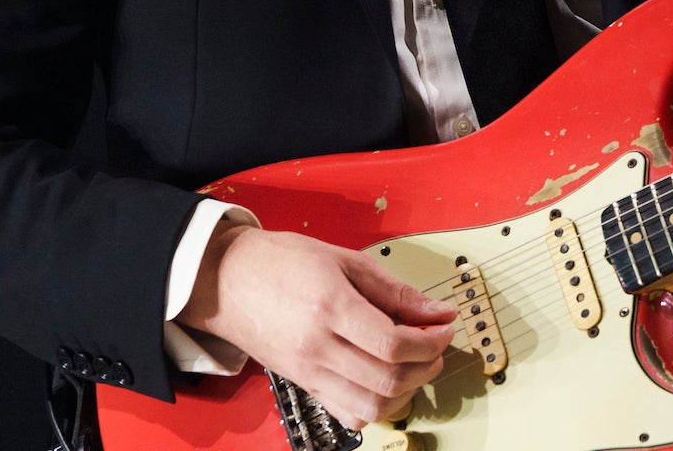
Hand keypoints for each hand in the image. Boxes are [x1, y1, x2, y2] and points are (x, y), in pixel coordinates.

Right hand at [176, 224, 457, 428]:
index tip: (445, 328)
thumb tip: (436, 310)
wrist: (227, 280)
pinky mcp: (302, 383)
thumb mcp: (344, 259)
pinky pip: (346, 414)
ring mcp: (308, 371)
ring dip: (406, 390)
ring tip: (417, 364)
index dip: (430, 341)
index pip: (392, 343)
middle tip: (438, 345)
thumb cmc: (280, 262)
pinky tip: (385, 382)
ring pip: (371, 405)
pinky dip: (375, 407)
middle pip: (387, 378)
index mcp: (330, 307)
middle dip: (426, 365)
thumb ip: (393, 290)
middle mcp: (318, 346)